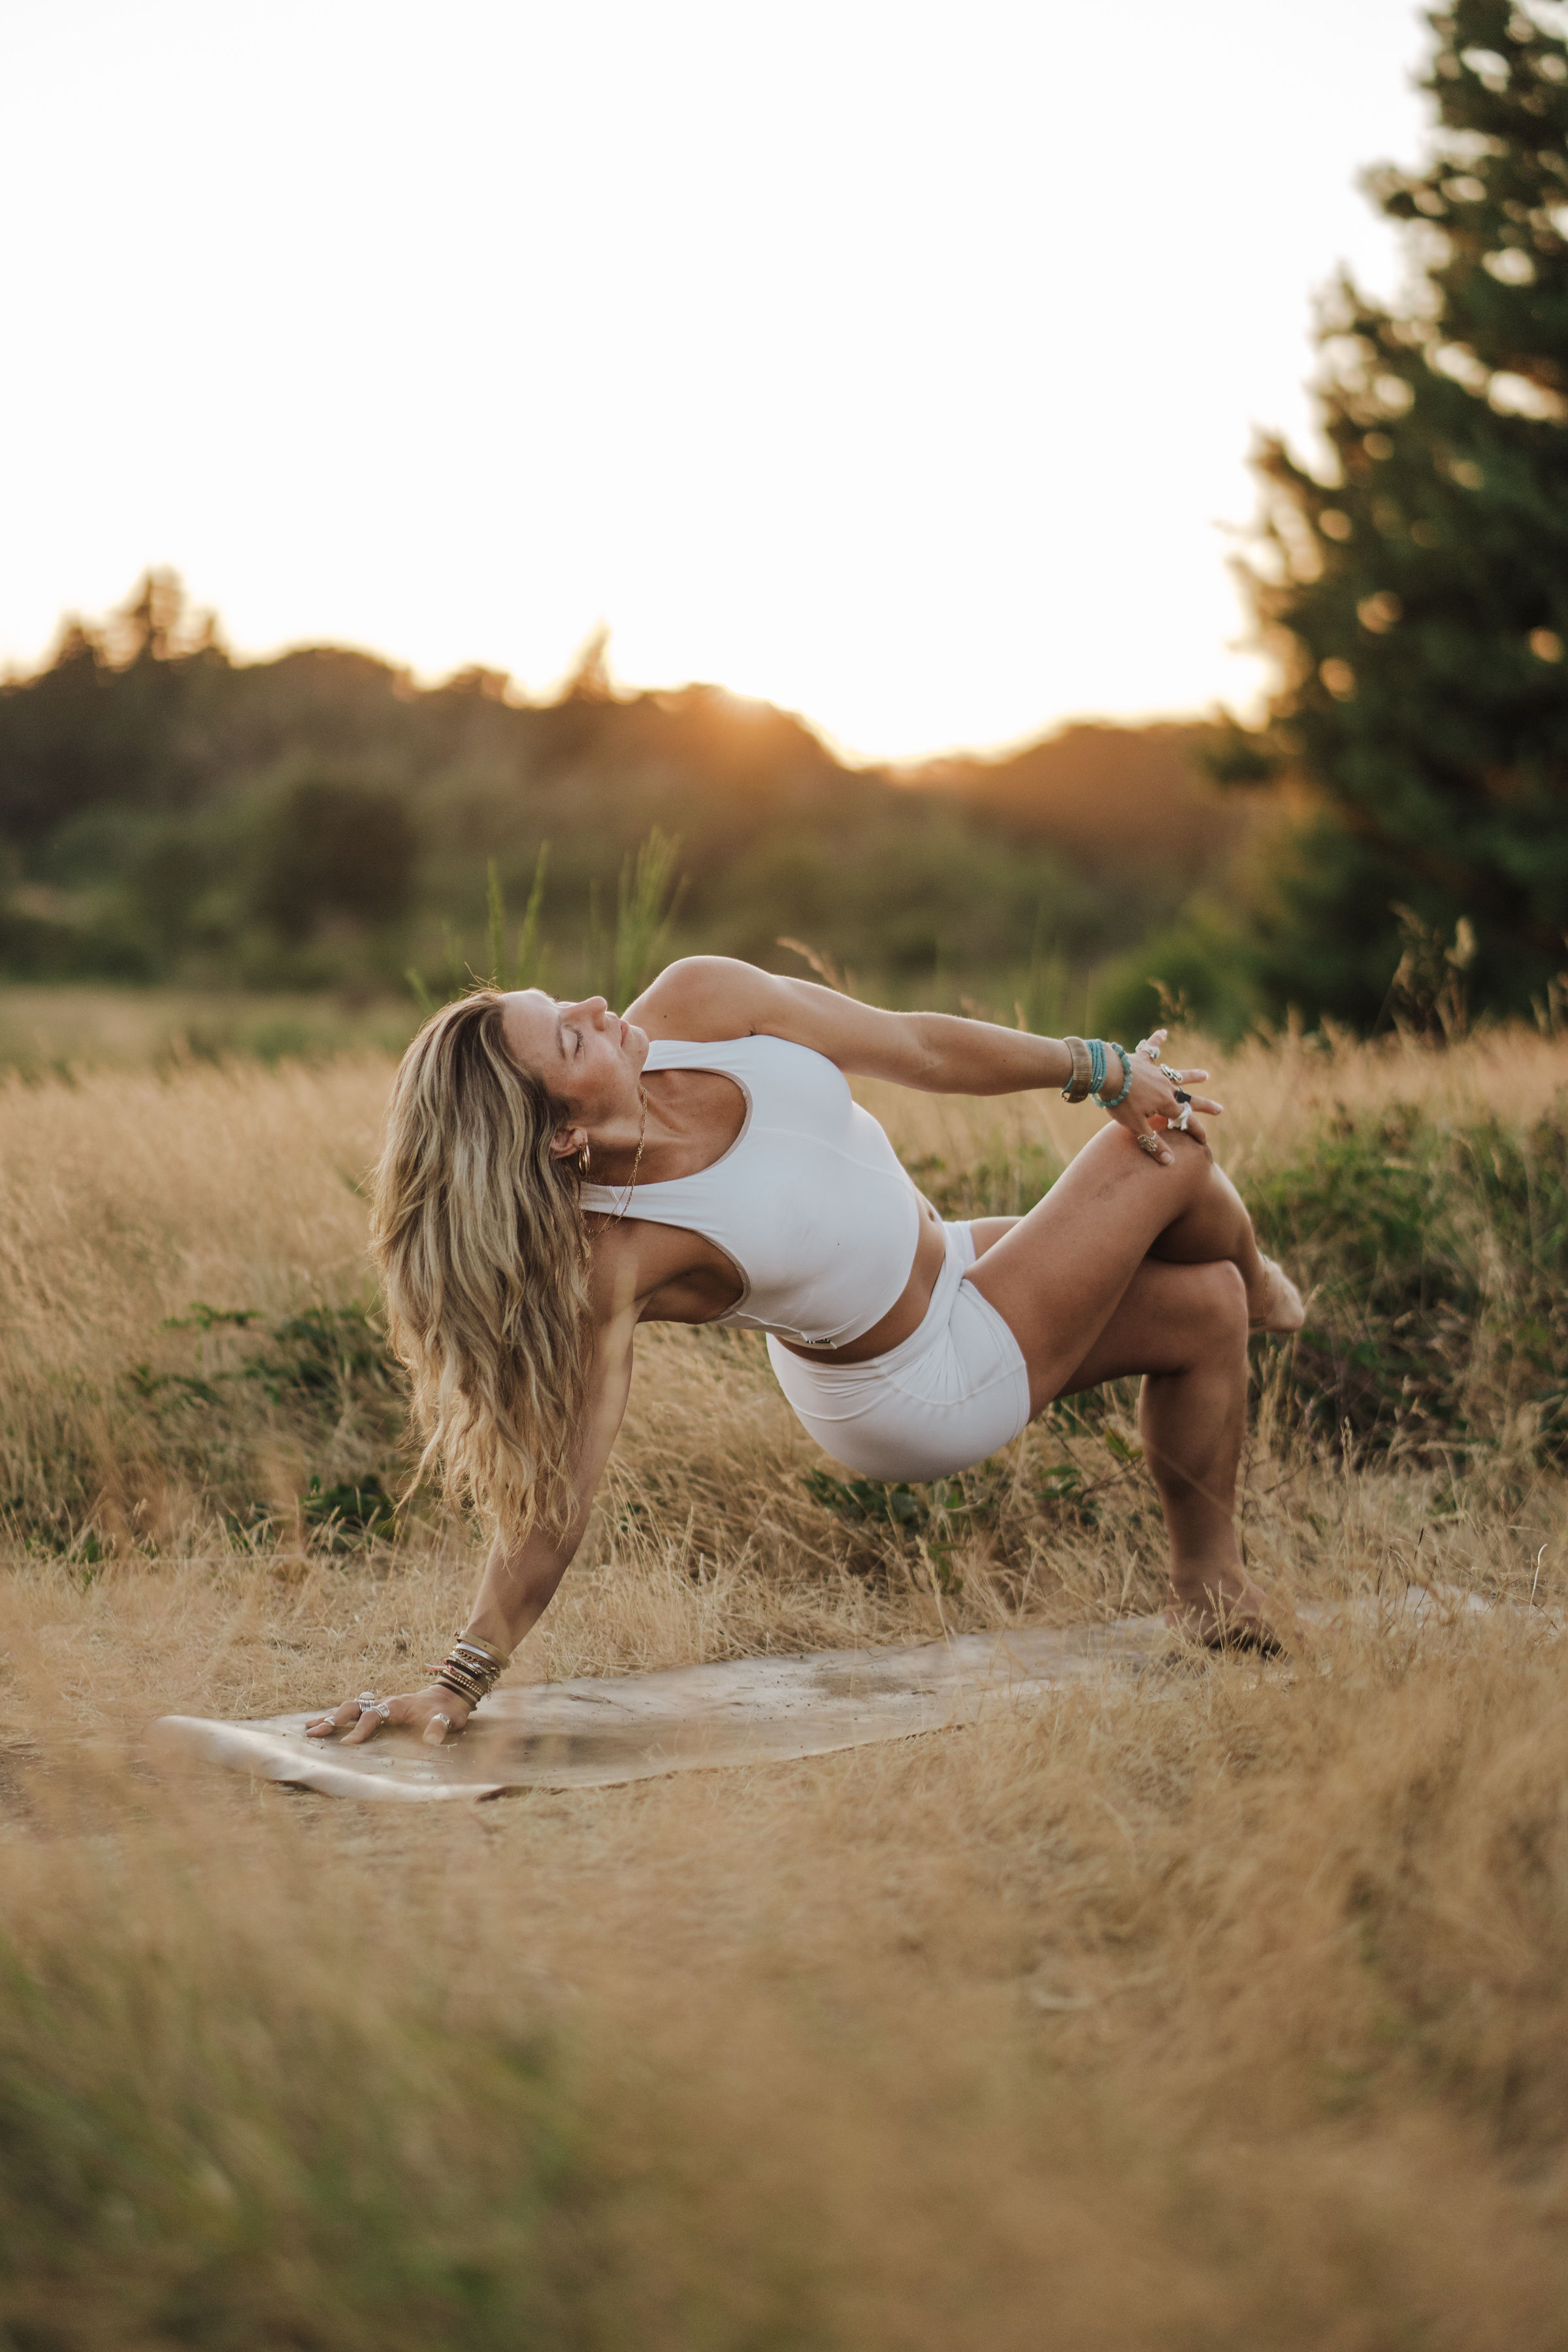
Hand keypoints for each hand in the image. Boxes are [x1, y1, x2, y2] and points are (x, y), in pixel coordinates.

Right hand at [304, 1684, 472, 1745]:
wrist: (450, 1697)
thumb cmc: (447, 1710)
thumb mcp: (447, 1719)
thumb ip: (439, 1728)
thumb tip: (432, 1739)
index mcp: (396, 1705)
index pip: (372, 1716)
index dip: (361, 1730)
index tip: (348, 1745)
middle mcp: (384, 1703)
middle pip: (353, 1707)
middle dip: (332, 1720)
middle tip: (313, 1733)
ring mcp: (380, 1705)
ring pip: (350, 1708)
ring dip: (330, 1717)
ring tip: (308, 1727)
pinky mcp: (380, 1711)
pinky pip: (355, 1712)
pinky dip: (338, 1717)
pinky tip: (324, 1724)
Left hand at [1108, 1028, 1222, 1167]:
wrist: (1105, 1073)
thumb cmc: (1120, 1101)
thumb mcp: (1135, 1126)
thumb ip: (1153, 1143)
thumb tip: (1170, 1162)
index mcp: (1166, 1104)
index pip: (1185, 1121)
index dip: (1195, 1132)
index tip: (1204, 1141)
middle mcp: (1166, 1086)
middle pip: (1188, 1098)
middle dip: (1204, 1105)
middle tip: (1220, 1109)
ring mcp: (1156, 1072)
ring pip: (1177, 1074)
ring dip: (1191, 1075)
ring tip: (1205, 1075)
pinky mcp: (1142, 1059)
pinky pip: (1152, 1050)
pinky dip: (1157, 1041)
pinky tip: (1163, 1032)